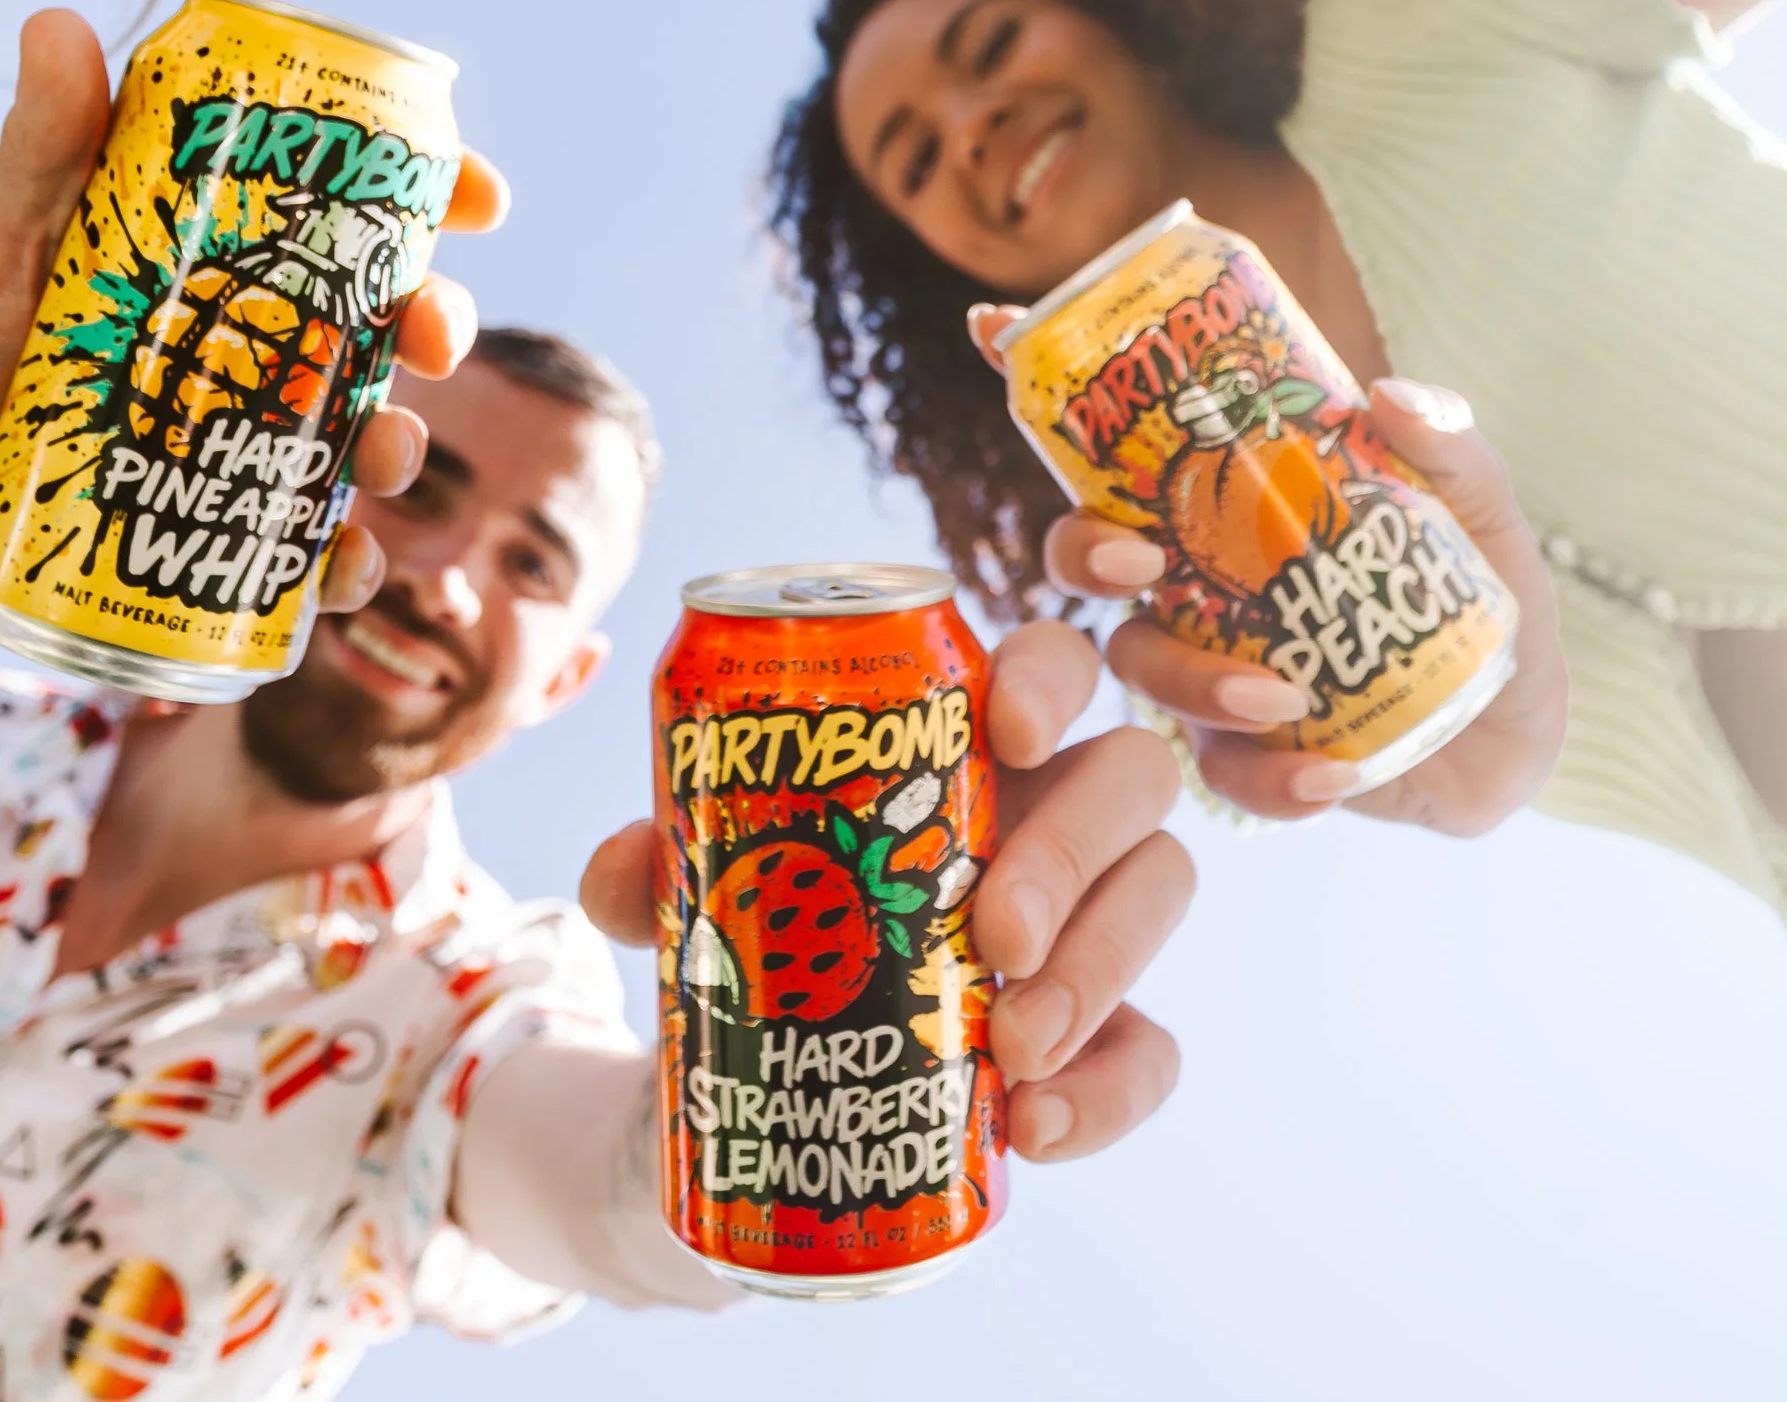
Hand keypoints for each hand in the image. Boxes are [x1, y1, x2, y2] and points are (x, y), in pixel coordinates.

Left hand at [0, 10, 504, 621]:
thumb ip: (37, 150)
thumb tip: (58, 22)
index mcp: (219, 253)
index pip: (350, 208)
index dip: (434, 192)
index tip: (481, 196)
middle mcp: (247, 344)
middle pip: (383, 323)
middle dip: (441, 323)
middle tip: (436, 335)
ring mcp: (234, 441)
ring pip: (360, 436)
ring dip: (399, 447)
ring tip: (384, 462)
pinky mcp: (203, 534)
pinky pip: (297, 552)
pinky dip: (336, 566)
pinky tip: (339, 566)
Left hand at [582, 618, 1189, 1165]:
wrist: (781, 1072)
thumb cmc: (771, 921)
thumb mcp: (707, 887)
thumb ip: (657, 864)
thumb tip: (623, 873)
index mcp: (976, 737)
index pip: (1054, 661)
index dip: (1048, 679)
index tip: (1007, 731)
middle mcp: (1058, 806)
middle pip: (1132, 773)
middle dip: (1074, 849)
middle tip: (991, 929)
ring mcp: (1096, 917)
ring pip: (1163, 890)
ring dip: (1101, 965)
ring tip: (1011, 1044)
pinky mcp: (1108, 1032)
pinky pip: (1154, 1048)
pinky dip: (1111, 1089)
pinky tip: (1038, 1125)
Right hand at [1045, 372, 1568, 833]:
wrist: (1522, 728)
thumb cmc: (1474, 594)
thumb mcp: (1478, 511)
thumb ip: (1450, 449)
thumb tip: (1389, 393)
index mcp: (1224, 496)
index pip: (1114, 435)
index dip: (1035, 376)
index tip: (989, 328)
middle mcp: (1191, 577)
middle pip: (1083, 555)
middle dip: (1088, 553)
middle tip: (1144, 564)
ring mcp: (1208, 666)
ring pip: (1139, 666)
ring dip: (1193, 676)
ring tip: (1282, 693)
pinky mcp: (1245, 757)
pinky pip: (1224, 773)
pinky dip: (1270, 778)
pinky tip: (1330, 774)